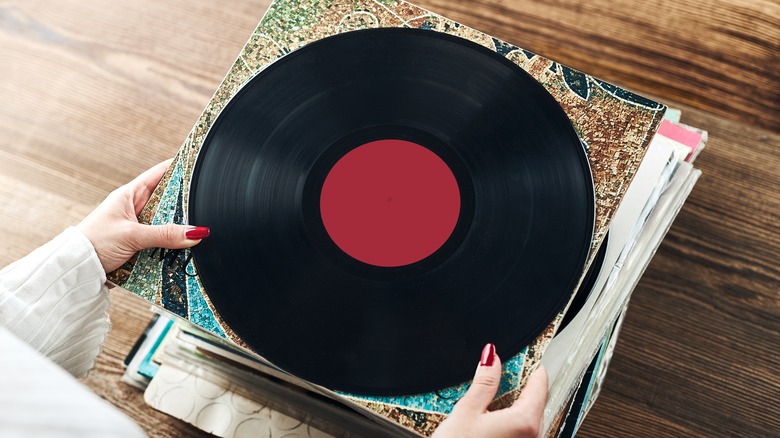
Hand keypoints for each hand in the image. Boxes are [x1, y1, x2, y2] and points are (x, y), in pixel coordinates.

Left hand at [77, 159, 208, 271]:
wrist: (75, 270)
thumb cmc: (93, 243)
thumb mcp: (132, 235)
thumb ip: (165, 234)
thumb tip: (195, 232)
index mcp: (129, 195)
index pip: (159, 173)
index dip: (178, 167)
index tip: (197, 165)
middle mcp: (135, 209)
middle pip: (168, 201)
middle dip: (184, 206)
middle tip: (204, 206)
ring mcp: (138, 227)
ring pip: (167, 224)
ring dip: (178, 230)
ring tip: (195, 233)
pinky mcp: (139, 246)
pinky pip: (162, 243)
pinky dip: (171, 247)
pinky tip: (182, 250)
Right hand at [433, 344, 547, 437]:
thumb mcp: (467, 410)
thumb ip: (484, 381)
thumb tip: (492, 357)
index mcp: (526, 421)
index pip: (540, 384)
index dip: (532, 366)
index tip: (526, 356)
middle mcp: (533, 436)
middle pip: (536, 400)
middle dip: (523, 384)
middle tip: (506, 371)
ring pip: (529, 417)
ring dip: (516, 403)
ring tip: (495, 394)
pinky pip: (522, 431)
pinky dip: (511, 420)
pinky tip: (492, 417)